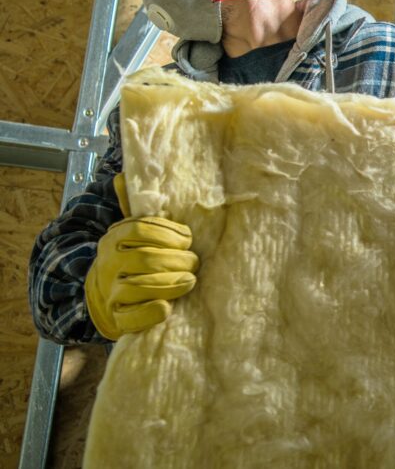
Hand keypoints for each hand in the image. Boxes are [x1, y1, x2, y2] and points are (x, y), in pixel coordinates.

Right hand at [85, 173, 198, 339]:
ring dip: (172, 283)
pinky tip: (167, 307)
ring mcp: (111, 292)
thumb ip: (132, 207)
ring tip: (190, 280)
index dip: (171, 233)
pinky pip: (133, 317)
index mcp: (114, 238)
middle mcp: (109, 264)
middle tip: (195, 263)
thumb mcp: (128, 232)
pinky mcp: (116, 319)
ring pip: (142, 286)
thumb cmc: (127, 259)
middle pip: (147, 258)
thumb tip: (124, 175)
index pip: (143, 229)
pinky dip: (152, 312)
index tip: (189, 238)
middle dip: (178, 260)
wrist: (101, 297)